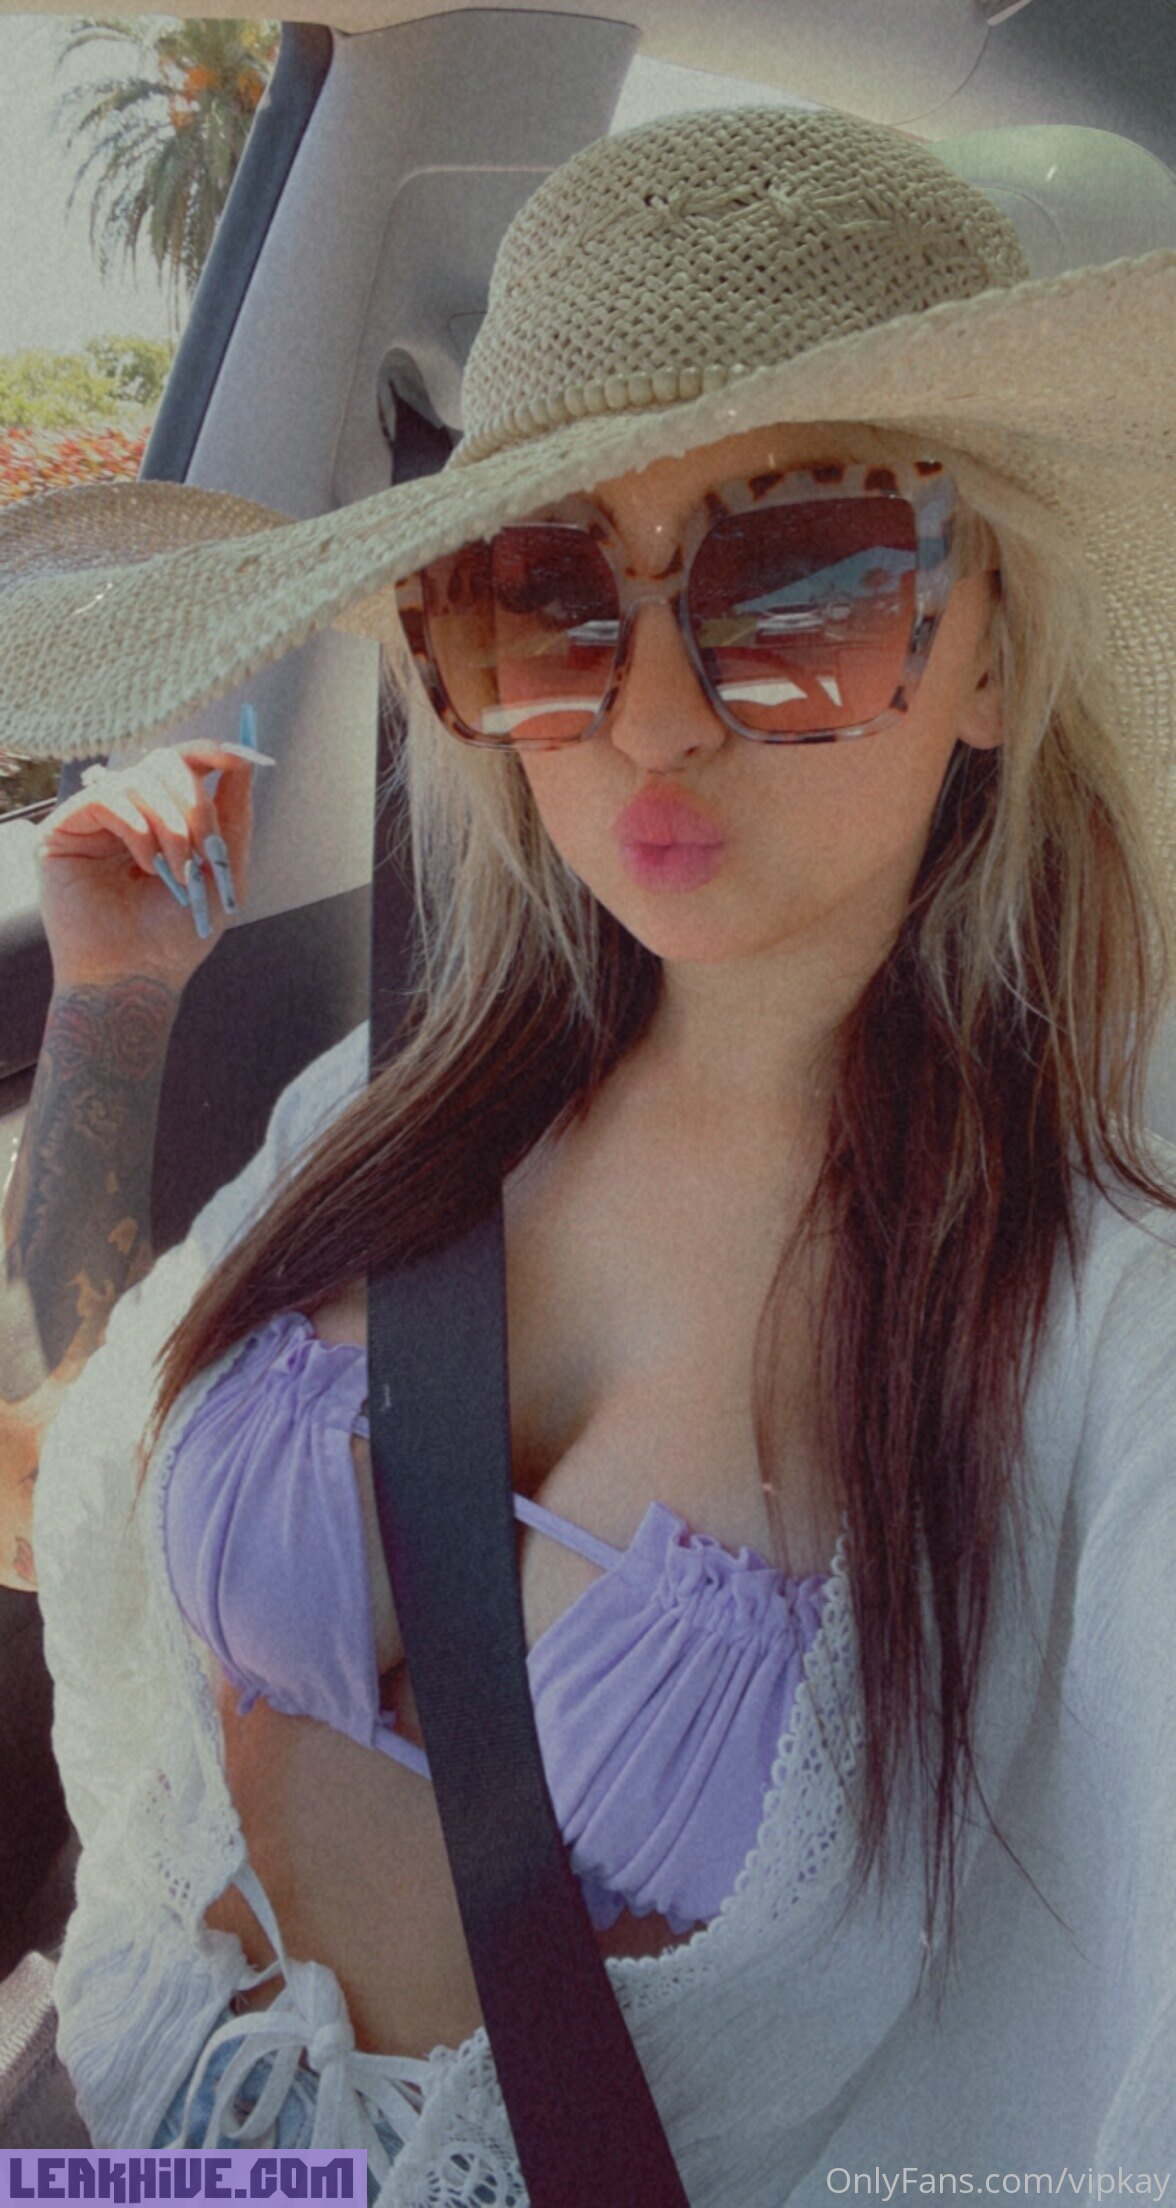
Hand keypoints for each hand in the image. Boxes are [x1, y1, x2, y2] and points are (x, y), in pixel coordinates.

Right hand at [34, 713, 275, 993]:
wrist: (136, 976)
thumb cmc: (175, 935)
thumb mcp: (224, 871)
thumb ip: (233, 813)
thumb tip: (245, 759)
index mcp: (162, 817)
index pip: (183, 764)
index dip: (211, 752)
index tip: (240, 757)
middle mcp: (126, 812)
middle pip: (166, 764)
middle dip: (196, 806)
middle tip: (204, 852)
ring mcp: (93, 820)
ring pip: (141, 778)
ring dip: (172, 825)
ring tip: (178, 873)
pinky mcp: (63, 830)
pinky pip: (107, 796)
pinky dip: (137, 827)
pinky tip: (145, 864)